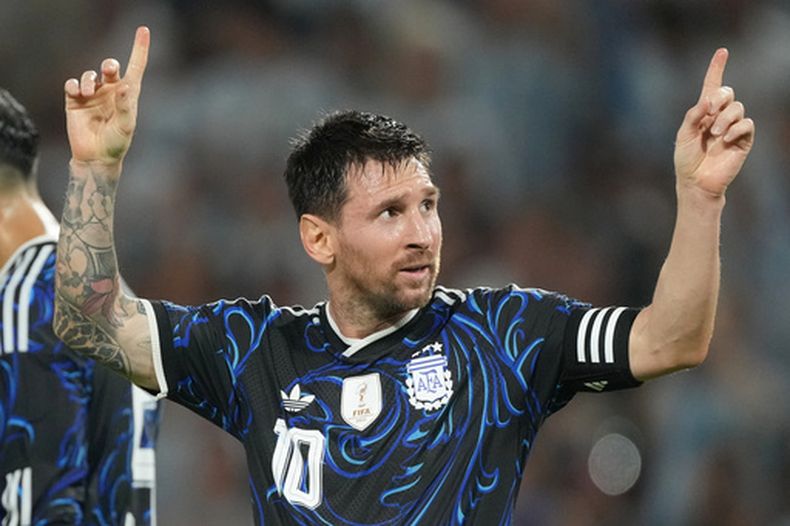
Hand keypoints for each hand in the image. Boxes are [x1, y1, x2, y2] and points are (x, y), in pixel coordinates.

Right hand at [64, 27, 149, 163]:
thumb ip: (126, 106)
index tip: (143, 30)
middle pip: (110, 67)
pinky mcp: (75, 101)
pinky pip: (72, 84)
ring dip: (88, 79)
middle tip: (108, 70)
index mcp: (128, 94)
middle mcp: (111, 91)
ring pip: (89, 75)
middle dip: (109, 65)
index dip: (139, 49)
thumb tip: (124, 87)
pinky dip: (73, 85)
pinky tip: (76, 92)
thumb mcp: (126, 126)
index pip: (135, 67)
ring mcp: (93, 95)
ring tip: (87, 92)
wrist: (96, 157)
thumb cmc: (117, 143)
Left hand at [674, 48, 754, 196]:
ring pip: (738, 108)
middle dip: (719, 98)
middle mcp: (720, 116)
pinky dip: (735, 129)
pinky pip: (746, 125)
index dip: (717, 69)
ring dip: (724, 118)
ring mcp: (732, 127)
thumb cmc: (686, 159)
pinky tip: (725, 139)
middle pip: (727, 92)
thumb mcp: (683, 134)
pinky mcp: (743, 140)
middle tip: (709, 112)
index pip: (712, 86)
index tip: (722, 51)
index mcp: (704, 112)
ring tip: (715, 134)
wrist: (695, 181)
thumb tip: (707, 99)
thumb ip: (693, 115)